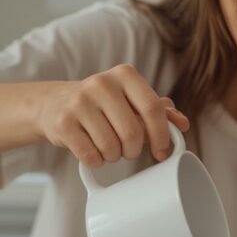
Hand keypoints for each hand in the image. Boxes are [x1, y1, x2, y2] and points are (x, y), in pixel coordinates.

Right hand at [36, 64, 189, 167]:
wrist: (54, 103)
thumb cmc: (104, 105)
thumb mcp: (131, 101)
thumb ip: (159, 111)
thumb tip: (182, 124)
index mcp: (125, 75)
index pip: (153, 109)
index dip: (162, 136)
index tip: (162, 152)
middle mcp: (101, 83)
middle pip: (133, 133)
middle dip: (134, 150)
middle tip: (127, 149)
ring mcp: (79, 101)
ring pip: (111, 147)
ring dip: (113, 156)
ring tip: (107, 147)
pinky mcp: (63, 122)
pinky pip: (90, 156)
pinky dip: (96, 161)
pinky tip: (92, 150)